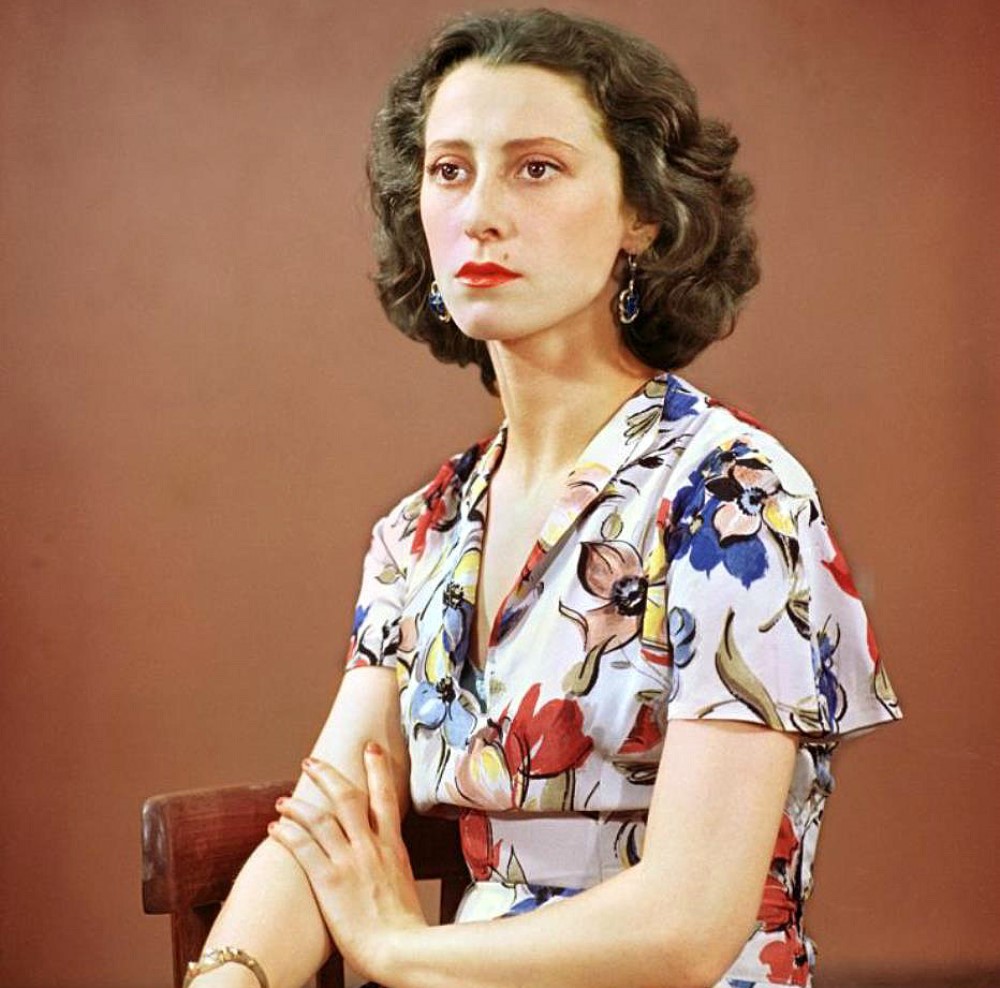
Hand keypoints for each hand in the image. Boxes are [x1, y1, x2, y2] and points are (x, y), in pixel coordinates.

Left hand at [268, 743, 426, 980]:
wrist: (403, 949)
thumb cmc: (405, 929)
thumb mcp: (405, 887)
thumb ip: (392, 870)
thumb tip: (387, 869)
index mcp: (393, 848)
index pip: (384, 797)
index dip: (377, 769)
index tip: (370, 750)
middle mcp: (372, 847)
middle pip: (349, 796)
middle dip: (329, 775)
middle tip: (312, 761)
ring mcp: (351, 861)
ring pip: (321, 818)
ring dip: (299, 805)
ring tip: (283, 799)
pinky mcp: (330, 880)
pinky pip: (303, 848)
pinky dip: (287, 833)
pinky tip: (274, 828)